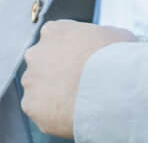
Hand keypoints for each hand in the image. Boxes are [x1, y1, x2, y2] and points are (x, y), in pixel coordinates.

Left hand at [20, 20, 135, 137]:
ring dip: (53, 95)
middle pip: (42, 65)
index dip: (70, 54)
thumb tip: (113, 41)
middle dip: (56, 75)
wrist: (110, 86)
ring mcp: (30, 81)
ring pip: (39, 89)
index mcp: (53, 31)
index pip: (55, 40)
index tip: (82, 65)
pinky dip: (52, 115)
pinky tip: (70, 115)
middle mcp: (35, 53)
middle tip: (78, 86)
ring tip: (77, 103)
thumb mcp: (117, 36)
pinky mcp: (31, 106)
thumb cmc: (116, 58)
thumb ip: (106, 36)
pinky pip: (40, 112)